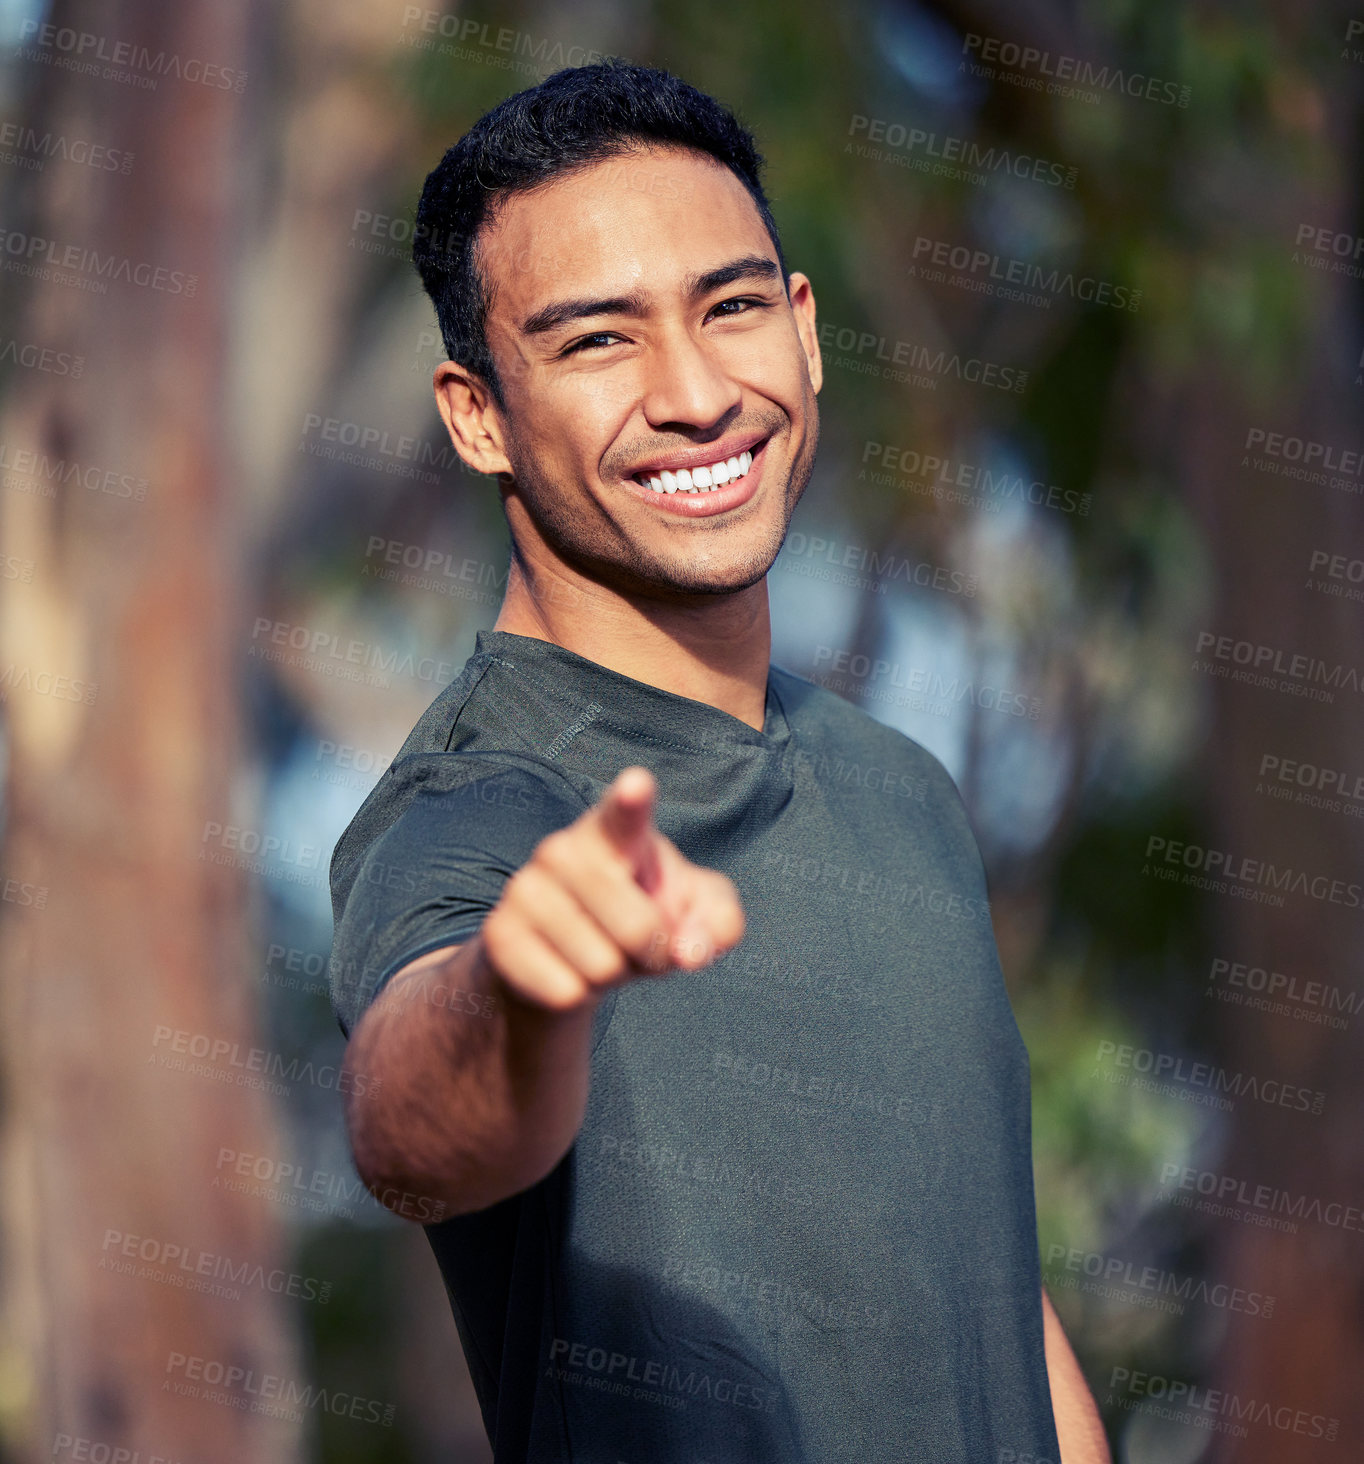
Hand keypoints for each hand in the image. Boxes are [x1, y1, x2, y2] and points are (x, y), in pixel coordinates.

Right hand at [478, 765, 745, 1011]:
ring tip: (599, 949)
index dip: (632, 800)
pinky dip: (578, 996)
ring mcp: (524, 888)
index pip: (625, 813)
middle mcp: (563, 848)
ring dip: (613, 975)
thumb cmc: (646, 915)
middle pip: (638, 929)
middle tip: (638, 941)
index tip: (637, 784)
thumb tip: (689, 952)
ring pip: (601, 966)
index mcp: (615, 830)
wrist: (567, 954)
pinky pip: (564, 991)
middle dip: (652, 953)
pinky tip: (565, 970)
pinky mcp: (499, 935)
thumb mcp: (700, 915)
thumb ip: (719, 923)